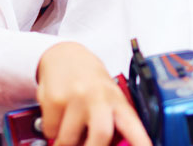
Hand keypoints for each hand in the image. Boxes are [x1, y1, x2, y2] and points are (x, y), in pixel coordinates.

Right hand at [36, 42, 151, 145]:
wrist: (64, 56)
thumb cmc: (90, 82)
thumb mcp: (109, 97)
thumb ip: (113, 122)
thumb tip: (114, 145)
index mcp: (117, 101)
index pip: (133, 127)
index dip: (141, 142)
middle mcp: (99, 97)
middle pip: (101, 135)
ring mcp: (76, 97)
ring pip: (69, 140)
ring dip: (67, 142)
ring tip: (71, 130)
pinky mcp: (55, 99)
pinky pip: (51, 131)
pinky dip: (53, 131)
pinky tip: (59, 117)